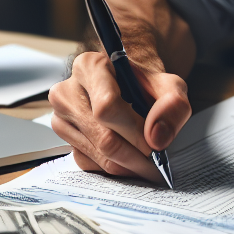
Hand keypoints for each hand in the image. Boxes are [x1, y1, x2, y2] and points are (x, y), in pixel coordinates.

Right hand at [48, 51, 190, 184]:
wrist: (128, 86)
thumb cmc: (145, 84)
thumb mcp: (170, 86)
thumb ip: (173, 105)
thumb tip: (156, 138)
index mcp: (90, 66)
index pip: (108, 107)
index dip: (135, 131)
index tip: (156, 145)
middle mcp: (67, 91)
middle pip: (102, 136)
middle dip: (134, 155)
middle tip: (156, 164)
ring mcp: (61, 117)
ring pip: (96, 154)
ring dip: (126, 165)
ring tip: (147, 163)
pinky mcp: (63, 139)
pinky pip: (89, 163)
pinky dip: (113, 167)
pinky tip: (129, 160)